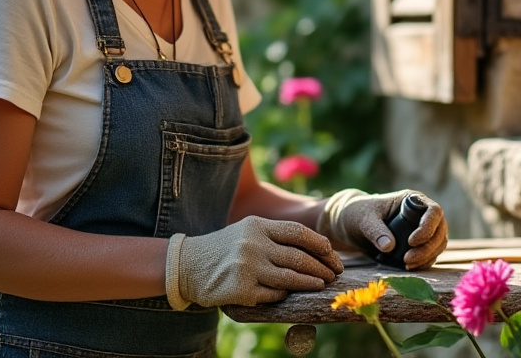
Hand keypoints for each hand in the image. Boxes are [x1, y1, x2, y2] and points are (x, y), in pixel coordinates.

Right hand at [165, 216, 343, 308]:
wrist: (186, 265)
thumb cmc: (224, 248)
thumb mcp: (247, 231)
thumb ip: (275, 235)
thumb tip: (316, 246)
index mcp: (257, 225)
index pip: (298, 232)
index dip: (320, 244)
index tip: (332, 254)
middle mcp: (253, 244)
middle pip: (299, 257)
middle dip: (321, 267)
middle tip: (334, 274)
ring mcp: (247, 267)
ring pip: (290, 278)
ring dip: (310, 283)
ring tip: (322, 284)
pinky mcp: (241, 289)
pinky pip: (273, 295)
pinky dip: (284, 295)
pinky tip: (288, 294)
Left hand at [316, 188, 448, 269]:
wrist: (352, 225)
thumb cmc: (357, 214)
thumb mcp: (363, 220)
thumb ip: (375, 231)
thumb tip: (389, 247)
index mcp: (412, 200)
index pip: (434, 211)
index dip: (428, 227)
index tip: (412, 241)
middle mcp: (421, 214)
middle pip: (440, 230)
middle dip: (428, 247)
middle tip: (407, 260)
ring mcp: (422, 229)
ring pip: (438, 244)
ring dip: (427, 257)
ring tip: (407, 265)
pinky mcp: (419, 244)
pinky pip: (430, 254)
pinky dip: (424, 262)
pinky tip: (410, 268)